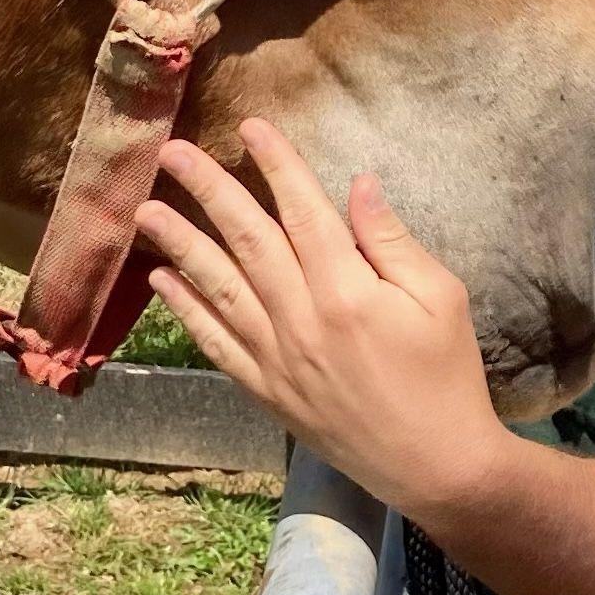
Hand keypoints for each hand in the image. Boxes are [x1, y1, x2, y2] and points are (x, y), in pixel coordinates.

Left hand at [134, 118, 507, 519]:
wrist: (434, 466)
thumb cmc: (447, 378)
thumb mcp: (441, 299)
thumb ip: (393, 241)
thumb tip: (357, 185)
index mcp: (347, 292)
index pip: (302, 211)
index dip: (277, 164)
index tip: (252, 127)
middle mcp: (301, 321)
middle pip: (246, 240)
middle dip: (208, 190)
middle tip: (173, 152)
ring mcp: (276, 359)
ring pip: (216, 288)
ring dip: (178, 244)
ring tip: (146, 211)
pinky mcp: (266, 391)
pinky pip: (215, 343)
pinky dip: (186, 310)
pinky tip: (162, 280)